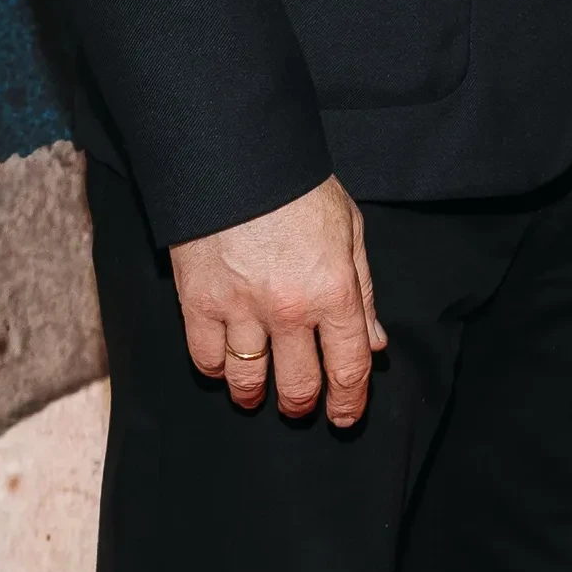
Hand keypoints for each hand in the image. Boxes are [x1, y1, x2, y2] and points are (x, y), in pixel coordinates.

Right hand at [170, 176, 385, 426]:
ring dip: (255, 395)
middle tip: (299, 405)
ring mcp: (241, 309)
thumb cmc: (298, 188)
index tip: (345, 415)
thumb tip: (374, 343)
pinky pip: (206, 358)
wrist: (235, 157)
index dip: (350, 400)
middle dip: (302, 403)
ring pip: (249, 380)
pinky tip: (224, 366)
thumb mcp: (349, 231)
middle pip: (299, 384)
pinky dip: (216, 369)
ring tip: (257, 395)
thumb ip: (363, 293)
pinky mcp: (198, 302)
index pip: (348, 366)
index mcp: (334, 291)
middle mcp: (290, 310)